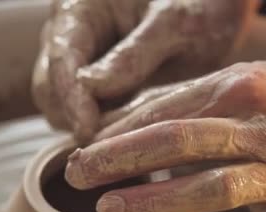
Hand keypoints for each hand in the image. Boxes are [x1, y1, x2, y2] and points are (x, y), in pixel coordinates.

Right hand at [32, 0, 259, 141]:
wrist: (217, 7)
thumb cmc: (202, 1)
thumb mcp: (177, 22)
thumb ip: (135, 53)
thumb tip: (90, 89)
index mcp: (80, 7)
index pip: (61, 57)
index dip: (71, 98)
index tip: (88, 131)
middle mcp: (70, 34)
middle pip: (48, 87)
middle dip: (73, 117)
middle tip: (110, 143)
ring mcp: (80, 61)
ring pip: (61, 107)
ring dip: (86, 127)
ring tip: (126, 139)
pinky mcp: (96, 86)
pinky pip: (86, 115)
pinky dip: (101, 129)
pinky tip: (130, 136)